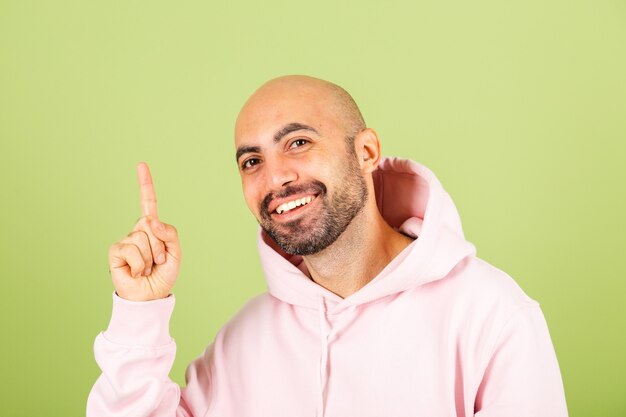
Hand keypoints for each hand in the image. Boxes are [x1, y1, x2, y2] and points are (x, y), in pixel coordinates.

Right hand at [108, 163, 181, 300]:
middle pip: (152, 224)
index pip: (148, 203)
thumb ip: (169, 234)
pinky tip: (136, 272)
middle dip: (161, 245)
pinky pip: (133, 249)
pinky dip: (140, 264)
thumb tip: (151, 221)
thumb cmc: (162, 276)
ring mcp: (126, 240)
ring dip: (152, 257)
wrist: (150, 297)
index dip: (145, 184)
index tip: (141, 165)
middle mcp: (138, 231)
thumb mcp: (176, 253)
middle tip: (158, 262)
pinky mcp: (116, 251)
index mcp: (152, 229)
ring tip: (148, 268)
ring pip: (144, 237)